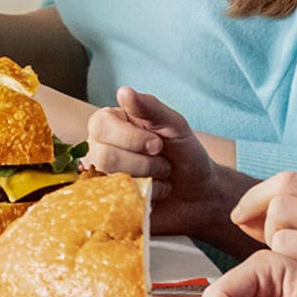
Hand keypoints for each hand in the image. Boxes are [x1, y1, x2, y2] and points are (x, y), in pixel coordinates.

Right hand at [80, 84, 224, 225]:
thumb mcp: (175, 126)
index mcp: (106, 125)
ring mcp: (99, 179)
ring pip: (110, 182)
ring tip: (159, 179)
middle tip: (162, 164)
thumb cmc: (185, 155)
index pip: (101, 127)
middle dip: (145, 164)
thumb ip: (150, 108)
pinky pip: (115, 205)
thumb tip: (124, 91)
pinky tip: (151, 196)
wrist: (201, 195)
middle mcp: (95, 150)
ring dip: (148, 182)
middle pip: (103, 157)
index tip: (158, 145)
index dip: (133, 139)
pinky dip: (144, 201)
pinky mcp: (107, 204)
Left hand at [231, 172, 296, 296]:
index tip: (241, 216)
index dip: (255, 196)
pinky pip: (290, 268)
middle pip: (279, 207)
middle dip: (267, 228)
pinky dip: (289, 277)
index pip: (287, 180)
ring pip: (280, 237)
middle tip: (279, 250)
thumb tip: (244, 214)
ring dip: (277, 254)